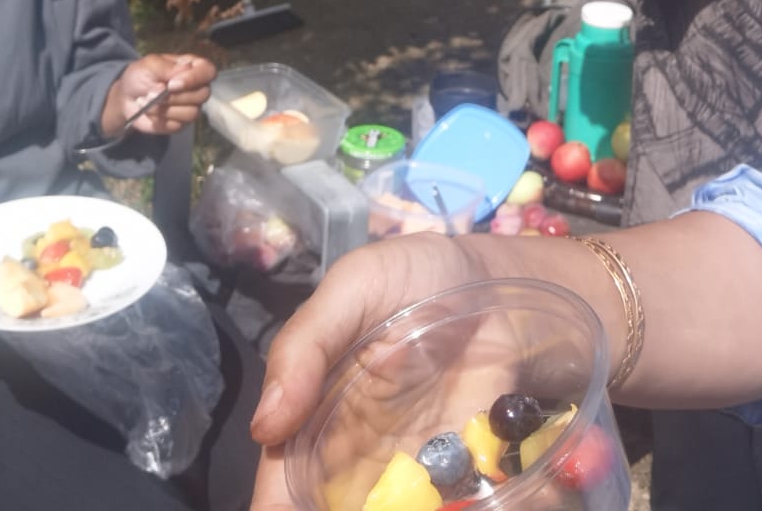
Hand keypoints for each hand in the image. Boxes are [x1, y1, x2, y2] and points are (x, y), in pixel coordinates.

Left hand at [105, 53, 214, 137]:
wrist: (125, 98)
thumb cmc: (140, 76)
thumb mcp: (150, 64)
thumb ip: (167, 67)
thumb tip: (184, 71)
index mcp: (193, 67)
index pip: (208, 71)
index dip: (194, 79)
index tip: (172, 84)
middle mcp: (196, 87)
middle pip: (202, 95)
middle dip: (174, 97)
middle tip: (152, 92)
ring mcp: (190, 106)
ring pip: (191, 113)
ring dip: (165, 109)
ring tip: (148, 101)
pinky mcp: (181, 123)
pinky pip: (178, 125)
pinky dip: (161, 119)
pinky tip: (150, 112)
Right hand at [249, 235, 486, 510]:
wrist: (497, 277)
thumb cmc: (414, 275)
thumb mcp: (355, 286)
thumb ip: (305, 345)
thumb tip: (264, 427)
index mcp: (317, 412)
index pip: (282, 476)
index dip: (277, 505)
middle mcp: (359, 451)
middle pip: (329, 505)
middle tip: (355, 510)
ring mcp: (414, 464)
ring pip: (390, 509)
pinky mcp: (466, 466)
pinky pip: (454, 504)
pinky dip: (463, 508)